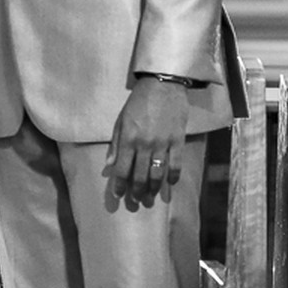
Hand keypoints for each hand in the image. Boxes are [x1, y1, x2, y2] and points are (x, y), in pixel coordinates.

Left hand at [106, 77, 189, 204]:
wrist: (163, 84)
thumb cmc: (139, 101)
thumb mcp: (122, 118)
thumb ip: (116, 142)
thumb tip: (109, 164)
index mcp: (128, 138)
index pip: (122, 168)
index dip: (120, 185)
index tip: (119, 195)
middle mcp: (145, 144)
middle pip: (140, 175)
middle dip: (136, 192)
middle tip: (136, 203)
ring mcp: (162, 143)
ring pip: (157, 174)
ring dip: (153, 189)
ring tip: (150, 199)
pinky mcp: (177, 141)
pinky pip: (175, 165)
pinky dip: (172, 178)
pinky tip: (169, 185)